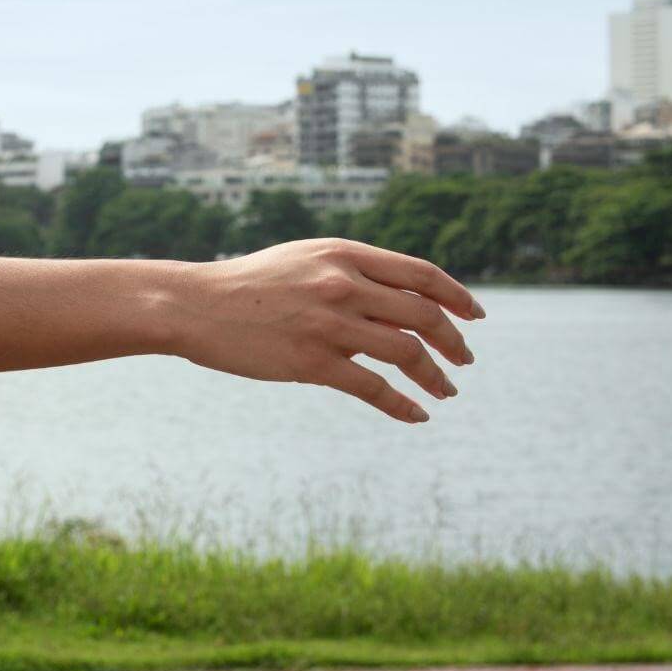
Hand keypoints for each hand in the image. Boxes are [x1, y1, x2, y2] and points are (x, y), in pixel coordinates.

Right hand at [167, 238, 483, 423]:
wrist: (195, 306)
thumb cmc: (249, 284)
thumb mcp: (304, 261)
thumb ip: (350, 274)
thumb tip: (398, 303)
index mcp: (344, 254)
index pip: (421, 273)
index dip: (457, 296)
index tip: (476, 315)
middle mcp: (343, 284)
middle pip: (423, 314)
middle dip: (453, 341)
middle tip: (465, 361)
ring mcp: (329, 323)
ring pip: (406, 352)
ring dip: (435, 376)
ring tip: (447, 392)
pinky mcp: (312, 362)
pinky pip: (373, 388)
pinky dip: (403, 405)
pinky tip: (417, 416)